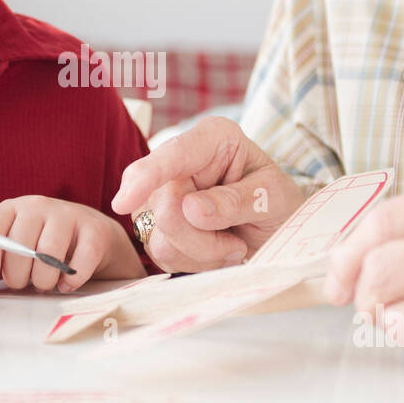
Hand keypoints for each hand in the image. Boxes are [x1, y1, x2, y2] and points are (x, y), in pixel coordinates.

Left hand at [0, 196, 144, 296]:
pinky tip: (66, 284)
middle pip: (19, 247)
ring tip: (45, 284)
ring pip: (47, 256)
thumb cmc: (46, 244)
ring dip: (44, 281)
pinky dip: (70, 281)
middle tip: (24, 284)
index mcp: (12, 208)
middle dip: (18, 277)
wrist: (93, 234)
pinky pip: (78, 264)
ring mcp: (68, 214)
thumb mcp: (16, 247)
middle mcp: (38, 205)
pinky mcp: (94, 230)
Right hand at [110, 117, 303, 272]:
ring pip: (161, 237)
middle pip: (164, 206)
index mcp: (212, 139)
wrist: (277, 231)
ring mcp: (163, 196)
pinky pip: (163, 255)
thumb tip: (192, 209)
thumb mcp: (275, 197)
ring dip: (202, 253)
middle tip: (235, 243)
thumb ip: (238, 200)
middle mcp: (180, 163)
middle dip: (201, 237)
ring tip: (231, 245)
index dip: (147, 177)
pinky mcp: (158, 227)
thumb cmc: (279, 204)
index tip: (124, 202)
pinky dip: (196, 263)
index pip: (173, 155)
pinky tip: (217, 252)